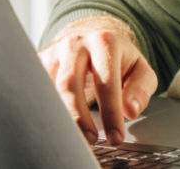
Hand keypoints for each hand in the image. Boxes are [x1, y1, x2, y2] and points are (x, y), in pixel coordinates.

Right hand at [37, 14, 157, 144]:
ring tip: (75, 139)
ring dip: (60, 118)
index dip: (111, 113)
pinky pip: (38, 90)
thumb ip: (141, 90)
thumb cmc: (119, 60)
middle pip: (69, 84)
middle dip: (79, 118)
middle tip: (91, 141)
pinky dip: (46, 111)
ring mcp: (54, 51)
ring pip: (48, 89)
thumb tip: (130, 110)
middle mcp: (75, 43)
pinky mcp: (39, 62)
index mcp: (104, 42)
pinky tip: (58, 127)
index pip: (106, 82)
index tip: (116, 138)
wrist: (93, 39)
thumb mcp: (140, 71)